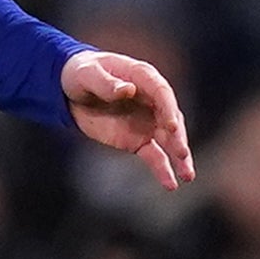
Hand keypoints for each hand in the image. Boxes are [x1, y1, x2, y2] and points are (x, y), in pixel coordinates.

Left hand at [61, 49, 194, 189]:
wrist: (72, 91)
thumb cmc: (83, 74)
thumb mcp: (88, 75)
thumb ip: (106, 83)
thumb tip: (127, 89)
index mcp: (143, 78)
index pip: (162, 93)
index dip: (168, 109)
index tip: (171, 127)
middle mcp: (152, 101)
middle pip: (171, 118)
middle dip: (177, 137)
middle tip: (181, 153)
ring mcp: (148, 122)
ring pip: (169, 140)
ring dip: (180, 157)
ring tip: (187, 175)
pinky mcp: (139, 140)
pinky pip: (155, 156)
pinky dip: (163, 169)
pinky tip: (171, 184)